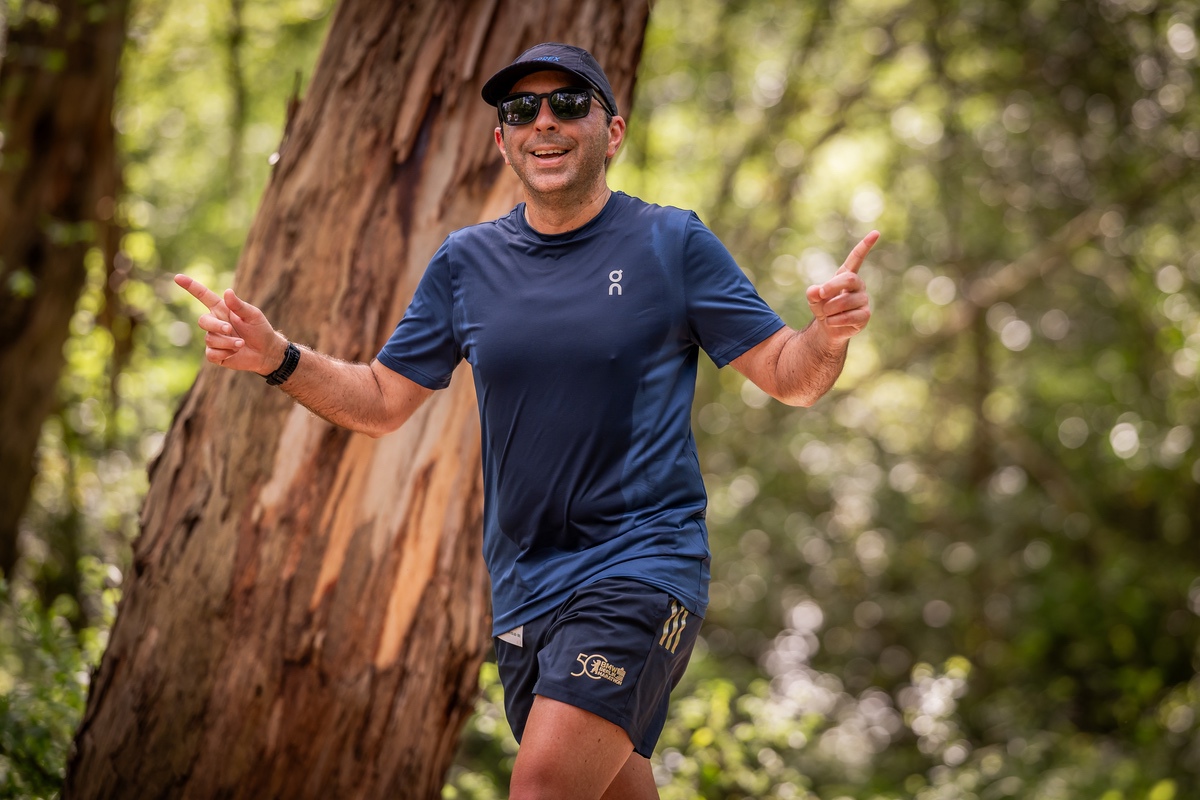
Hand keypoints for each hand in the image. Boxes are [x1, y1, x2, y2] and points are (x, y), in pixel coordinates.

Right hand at [174, 274, 285, 373]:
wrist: (266, 352)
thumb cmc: (260, 330)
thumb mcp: (253, 315)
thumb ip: (239, 305)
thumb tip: (227, 291)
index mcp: (222, 310)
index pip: (203, 296)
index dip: (191, 286)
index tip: (178, 277)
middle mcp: (215, 323)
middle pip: (202, 321)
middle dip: (216, 326)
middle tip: (230, 329)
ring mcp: (214, 339)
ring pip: (210, 339)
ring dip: (227, 342)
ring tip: (241, 344)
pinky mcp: (215, 354)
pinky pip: (211, 354)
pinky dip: (225, 353)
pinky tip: (235, 352)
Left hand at [805, 230, 876, 345]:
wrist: (828, 327)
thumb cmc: (823, 307)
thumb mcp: (813, 298)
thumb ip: (812, 292)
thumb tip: (816, 291)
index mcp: (847, 276)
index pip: (856, 258)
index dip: (865, 246)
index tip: (876, 233)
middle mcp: (858, 286)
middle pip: (849, 279)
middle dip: (831, 286)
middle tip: (820, 295)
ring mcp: (863, 300)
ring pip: (845, 301)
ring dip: (828, 309)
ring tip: (826, 314)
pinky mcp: (864, 315)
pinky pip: (848, 317)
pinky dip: (834, 321)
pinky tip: (832, 322)